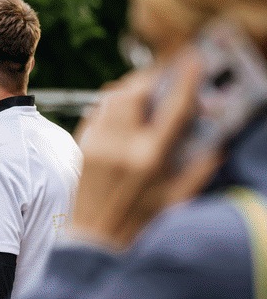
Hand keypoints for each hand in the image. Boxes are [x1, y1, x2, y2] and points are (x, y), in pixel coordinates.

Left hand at [72, 55, 223, 249]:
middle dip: (154, 78)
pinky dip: (113, 103)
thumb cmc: (137, 221)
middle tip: (168, 78)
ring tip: (149, 93)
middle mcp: (121, 146)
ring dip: (133, 87)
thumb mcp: (177, 198)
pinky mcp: (81, 145)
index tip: (194, 59)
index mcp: (150, 158)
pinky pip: (97, 109)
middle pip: (136, 90)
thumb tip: (217, 141)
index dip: (186, 78)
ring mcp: (97, 143)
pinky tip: (126, 112)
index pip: (173, 106)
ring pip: (114, 95)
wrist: (92, 240)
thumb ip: (200, 168)